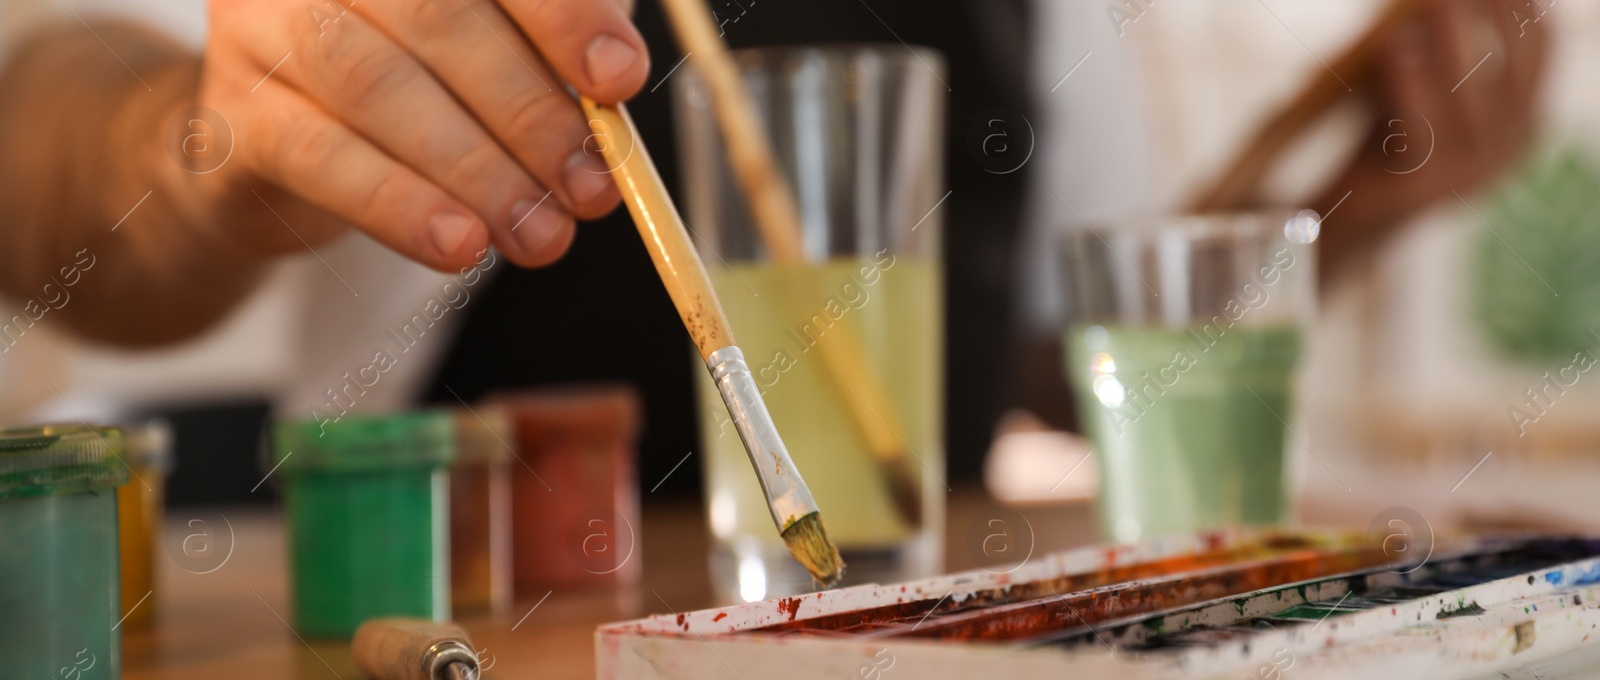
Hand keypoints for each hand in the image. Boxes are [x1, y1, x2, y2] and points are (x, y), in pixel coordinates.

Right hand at [189, 0, 649, 271]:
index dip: (562, 13)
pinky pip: (322, 157)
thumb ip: (557, 48)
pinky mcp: (234, 110)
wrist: (282, 148)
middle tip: (594, 188)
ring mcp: (263, 24)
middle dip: (532, 111)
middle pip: (439, 16)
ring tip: (542, 234)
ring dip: (478, 170)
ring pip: (380, 86)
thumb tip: (619, 81)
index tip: (621, 79)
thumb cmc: (418, 80)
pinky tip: (461, 245)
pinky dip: (401, 205)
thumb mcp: (494, 48)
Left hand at [1315, 0, 1548, 282]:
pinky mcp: (1423, 186)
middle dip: (1498, 19)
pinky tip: (1395, 46)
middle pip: (1513, 75)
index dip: (1528, 16)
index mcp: (1520, 125)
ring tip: (1435, 0)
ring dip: (1450, 42)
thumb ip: (1442, 52)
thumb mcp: (1427, 92)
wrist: (1354, 217)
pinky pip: (1418, 127)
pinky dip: (1407, 83)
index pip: (1539, 59)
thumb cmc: (1391, 144)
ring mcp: (1467, 173)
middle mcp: (1505, 150)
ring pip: (1467, 98)